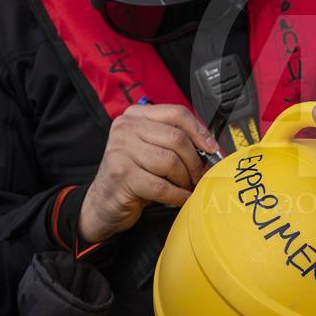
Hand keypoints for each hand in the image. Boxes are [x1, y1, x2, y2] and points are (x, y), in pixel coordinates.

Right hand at [78, 104, 219, 242]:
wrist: (103, 202)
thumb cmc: (133, 174)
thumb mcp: (150, 148)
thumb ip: (173, 139)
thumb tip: (210, 145)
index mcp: (136, 115)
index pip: (177, 113)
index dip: (200, 131)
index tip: (212, 148)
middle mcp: (126, 128)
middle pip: (177, 138)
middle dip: (194, 161)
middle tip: (198, 175)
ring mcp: (121, 151)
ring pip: (170, 162)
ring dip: (185, 179)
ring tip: (186, 186)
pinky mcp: (121, 175)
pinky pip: (162, 186)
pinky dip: (178, 195)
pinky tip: (181, 198)